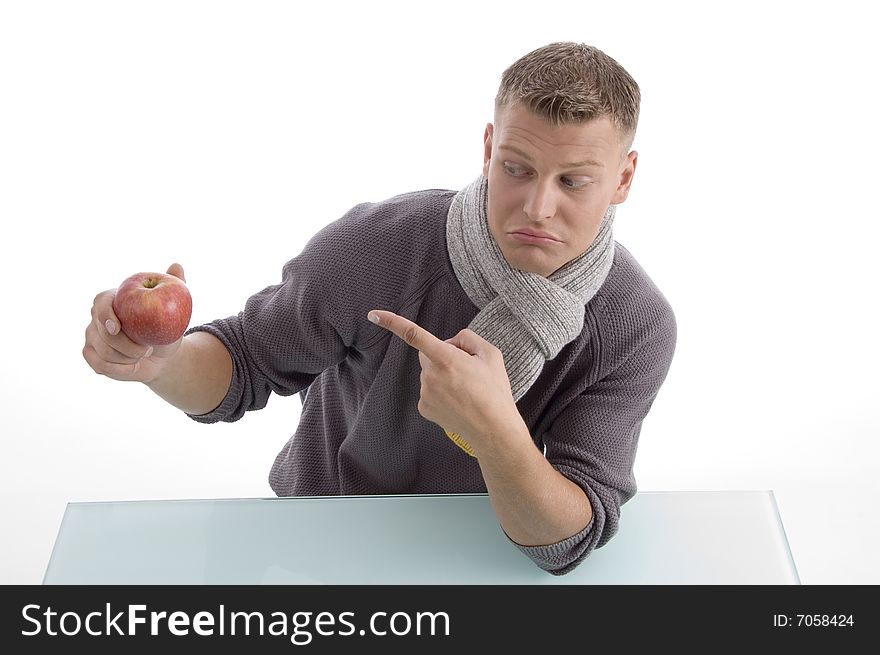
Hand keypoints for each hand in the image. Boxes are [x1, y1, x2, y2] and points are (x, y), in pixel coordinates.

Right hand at [83, 263, 186, 383]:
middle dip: (126, 345)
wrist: (160, 353)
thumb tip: (177, 266)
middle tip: (147, 349)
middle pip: (102, 333)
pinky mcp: (91, 354)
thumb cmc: (166, 326)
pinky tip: (134, 367)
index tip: (117, 327)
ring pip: (104, 352)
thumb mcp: (174, 307)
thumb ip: (175, 285)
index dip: (105, 314)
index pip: (100, 303)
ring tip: (144, 355)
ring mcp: (91, 336)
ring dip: (128, 358)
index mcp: (112, 299)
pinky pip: (101, 365)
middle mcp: (96, 317)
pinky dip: (120, 369)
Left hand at [367, 309, 519, 455]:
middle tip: (465, 368)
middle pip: (427, 354)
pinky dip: (440, 391)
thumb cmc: (494, 391)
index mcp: (446, 358)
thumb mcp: (491, 354)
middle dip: (441, 355)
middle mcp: (430, 375)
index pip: (414, 334)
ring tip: (465, 389)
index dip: (392, 322)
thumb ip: (468, 338)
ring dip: (442, 375)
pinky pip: (428, 390)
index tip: (373, 315)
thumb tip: (451, 342)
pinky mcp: (424, 407)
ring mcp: (425, 392)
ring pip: (429, 373)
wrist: (493, 429)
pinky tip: (457, 400)